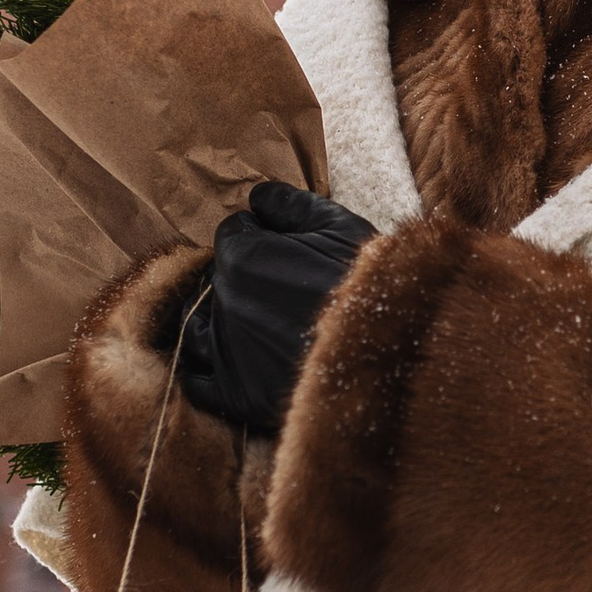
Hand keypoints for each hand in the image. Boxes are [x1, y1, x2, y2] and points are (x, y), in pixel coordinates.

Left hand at [174, 180, 376, 436]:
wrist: (394, 350)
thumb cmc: (370, 283)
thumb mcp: (341, 227)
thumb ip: (291, 204)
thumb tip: (257, 197)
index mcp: (242, 257)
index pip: (232, 234)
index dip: (259, 238)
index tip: (284, 251)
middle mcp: (226, 303)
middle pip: (217, 279)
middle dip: (242, 278)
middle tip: (280, 290)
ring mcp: (228, 351)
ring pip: (197, 328)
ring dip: (217, 321)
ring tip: (255, 325)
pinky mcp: (238, 395)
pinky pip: (198, 383)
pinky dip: (208, 372)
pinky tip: (236, 362)